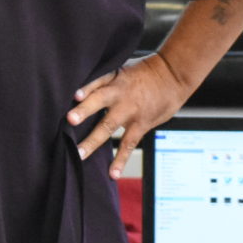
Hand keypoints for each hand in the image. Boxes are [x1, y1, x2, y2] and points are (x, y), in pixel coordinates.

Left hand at [66, 54, 187, 174]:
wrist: (173, 77)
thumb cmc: (144, 74)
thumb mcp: (122, 70)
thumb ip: (102, 81)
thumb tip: (79, 92)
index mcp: (114, 79)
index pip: (97, 81)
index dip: (86, 88)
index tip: (75, 95)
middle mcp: (119, 94)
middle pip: (99, 101)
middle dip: (84, 111)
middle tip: (70, 120)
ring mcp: (130, 111)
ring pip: (109, 126)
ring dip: (94, 140)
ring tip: (80, 153)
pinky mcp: (141, 124)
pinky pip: (128, 144)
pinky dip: (120, 159)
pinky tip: (113, 173)